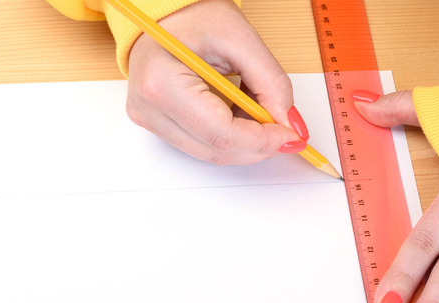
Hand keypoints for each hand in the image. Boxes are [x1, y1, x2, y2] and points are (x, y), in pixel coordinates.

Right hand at [126, 0, 307, 164]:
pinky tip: (239, 113)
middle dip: (257, 145)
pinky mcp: (156, 123)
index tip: (289, 135)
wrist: (165, 12)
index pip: (221, 134)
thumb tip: (288, 122)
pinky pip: (201, 144)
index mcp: (163, 84)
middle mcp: (149, 108)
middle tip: (284, 130)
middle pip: (216, 150)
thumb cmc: (193, 15)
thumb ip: (271, 83)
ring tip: (258, 110)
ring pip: (210, 153)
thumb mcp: (241, 39)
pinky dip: (229, 136)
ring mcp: (149, 119)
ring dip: (244, 141)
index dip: (262, 141)